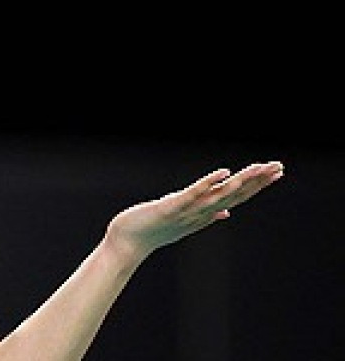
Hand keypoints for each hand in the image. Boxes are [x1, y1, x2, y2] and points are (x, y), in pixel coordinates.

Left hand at [104, 161, 284, 262]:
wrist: (129, 241)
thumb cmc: (155, 229)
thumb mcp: (185, 221)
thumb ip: (207, 215)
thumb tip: (226, 213)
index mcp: (205, 213)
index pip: (237, 197)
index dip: (258, 185)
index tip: (276, 172)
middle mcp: (201, 212)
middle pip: (235, 195)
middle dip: (258, 181)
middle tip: (279, 167)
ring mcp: (187, 210)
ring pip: (219, 195)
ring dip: (240, 182)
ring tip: (258, 168)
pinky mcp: (171, 207)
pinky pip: (193, 194)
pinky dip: (208, 183)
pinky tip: (223, 172)